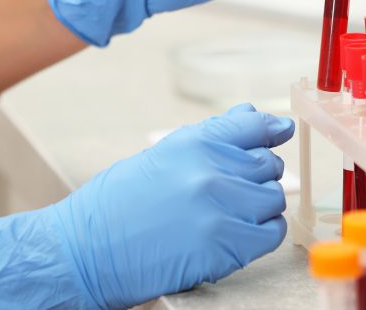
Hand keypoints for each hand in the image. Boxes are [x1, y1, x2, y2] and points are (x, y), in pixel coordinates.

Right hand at [0, 104, 293, 308]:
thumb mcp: (162, 156)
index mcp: (193, 142)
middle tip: (235, 188)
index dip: (271, 129)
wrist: (84, 250)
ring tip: (233, 214)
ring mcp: (219, 210)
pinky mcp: (223, 248)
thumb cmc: (117, 203)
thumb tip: (251, 115)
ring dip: (260, 206)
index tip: (280, 131)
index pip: (253, 126)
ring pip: (273, 199)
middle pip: (268, 164)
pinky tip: (243, 233)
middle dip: (257, 175)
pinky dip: (263, 233)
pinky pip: (271, 233)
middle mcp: (210, 170)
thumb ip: (210, 137)